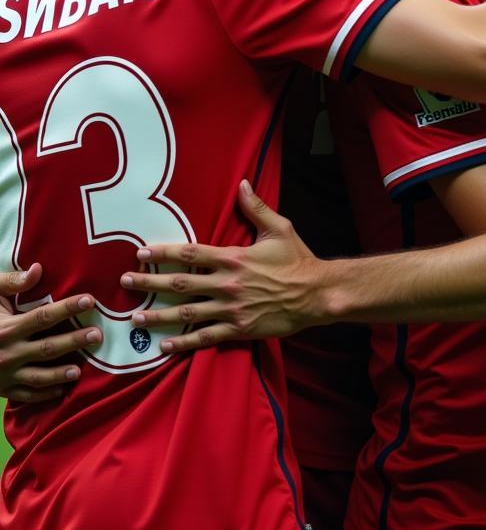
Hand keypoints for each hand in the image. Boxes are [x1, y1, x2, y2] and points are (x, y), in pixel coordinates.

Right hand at [0, 264, 100, 402]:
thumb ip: (10, 282)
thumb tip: (38, 270)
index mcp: (5, 329)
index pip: (43, 317)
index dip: (68, 308)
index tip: (90, 300)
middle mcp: (7, 353)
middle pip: (47, 347)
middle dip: (73, 341)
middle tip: (97, 335)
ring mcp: (4, 375)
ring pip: (38, 376)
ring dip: (60, 374)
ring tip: (80, 369)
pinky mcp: (1, 389)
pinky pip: (24, 395)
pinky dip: (43, 395)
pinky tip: (61, 391)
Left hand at [120, 181, 324, 352]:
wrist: (316, 294)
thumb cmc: (298, 260)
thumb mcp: (280, 228)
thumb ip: (256, 208)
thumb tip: (242, 184)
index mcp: (233, 258)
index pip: (191, 254)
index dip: (163, 253)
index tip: (141, 252)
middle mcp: (227, 284)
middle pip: (180, 283)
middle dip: (150, 282)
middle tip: (125, 281)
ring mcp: (231, 309)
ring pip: (186, 312)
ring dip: (159, 314)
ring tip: (135, 316)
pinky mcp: (239, 329)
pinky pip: (205, 337)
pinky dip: (183, 342)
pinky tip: (164, 345)